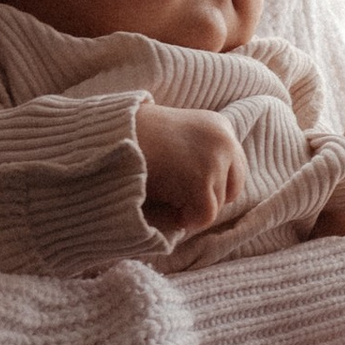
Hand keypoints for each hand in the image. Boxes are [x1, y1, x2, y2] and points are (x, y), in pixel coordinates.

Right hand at [137, 101, 245, 233]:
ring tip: (165, 195)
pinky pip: (204, 216)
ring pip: (217, 205)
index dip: (214, 184)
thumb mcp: (179, 137)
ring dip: (192, 207)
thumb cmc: (137, 140)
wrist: (109, 136)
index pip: (235, 168)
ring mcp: (214, 160)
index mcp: (219, 125)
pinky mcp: (201, 180)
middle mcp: (224, 140)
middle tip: (180, 200)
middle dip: (209, 199)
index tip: (190, 189)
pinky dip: (187, 219)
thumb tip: (224, 193)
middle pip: (233, 189)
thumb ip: (200, 154)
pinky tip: (168, 208)